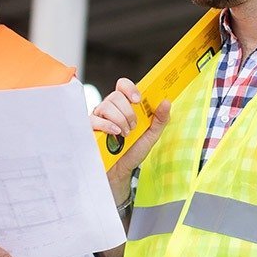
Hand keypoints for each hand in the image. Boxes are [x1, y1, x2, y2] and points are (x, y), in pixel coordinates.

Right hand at [90, 78, 170, 196]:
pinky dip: (108, 125)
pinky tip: (116, 134)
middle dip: (128, 111)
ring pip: (106, 106)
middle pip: (116, 95)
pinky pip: (95, 119)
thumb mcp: (151, 135)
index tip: (137, 100)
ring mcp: (99, 117)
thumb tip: (166, 102)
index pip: (123, 86)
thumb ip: (160, 119)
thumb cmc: (134, 151)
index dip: (129, 88)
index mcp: (125, 105)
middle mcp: (111, 108)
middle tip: (134, 126)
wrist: (121, 171)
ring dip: (120, 120)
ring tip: (125, 134)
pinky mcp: (90, 128)